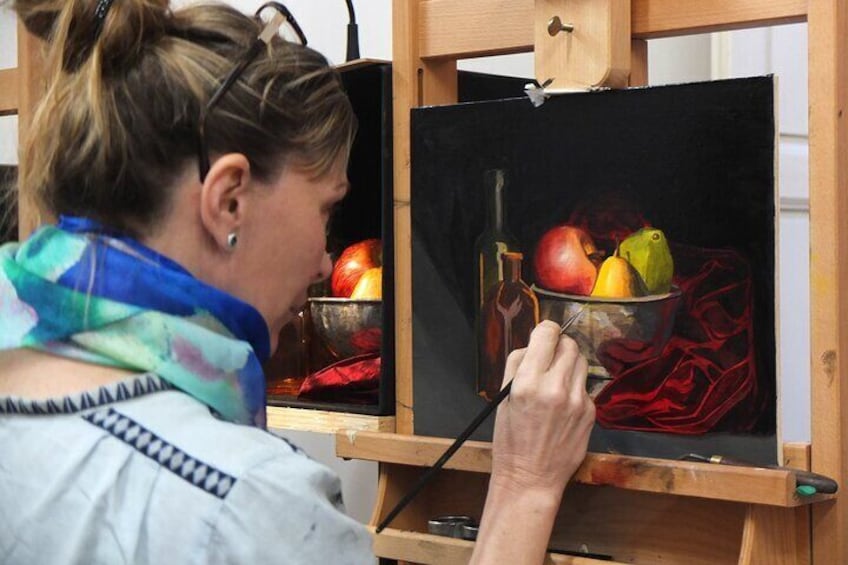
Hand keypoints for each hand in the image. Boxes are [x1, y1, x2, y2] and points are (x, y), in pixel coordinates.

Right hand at [470, 321, 593, 564]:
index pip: (547, 334)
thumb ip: (517, 364)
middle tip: (548, 357)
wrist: (531, 477)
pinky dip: (574, 386)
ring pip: (581, 361)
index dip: (544, 330)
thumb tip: (534, 344)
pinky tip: (562, 404)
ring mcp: (577, 401)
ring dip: (569, 363)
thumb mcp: (503, 398)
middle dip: (558, 345)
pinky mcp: (590, 413)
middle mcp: (556, 387)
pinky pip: (584, 386)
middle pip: (569, 344)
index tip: (542, 335)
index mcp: (528, 382)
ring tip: (555, 379)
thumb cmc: (510, 439)